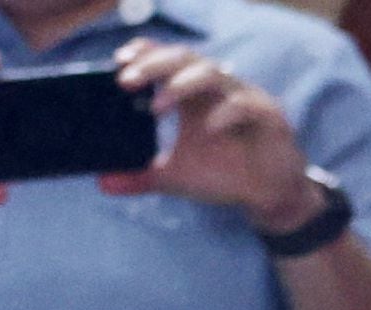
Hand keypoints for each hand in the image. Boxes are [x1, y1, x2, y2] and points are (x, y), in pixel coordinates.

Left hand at [103, 39, 313, 228]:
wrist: (269, 194)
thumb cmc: (225, 173)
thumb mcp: (176, 177)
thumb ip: (141, 176)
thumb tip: (102, 183)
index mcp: (194, 95)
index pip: (168, 61)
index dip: (146, 53)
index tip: (119, 61)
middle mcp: (217, 89)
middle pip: (185, 59)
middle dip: (155, 65)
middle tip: (127, 80)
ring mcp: (243, 98)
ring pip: (213, 74)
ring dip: (182, 84)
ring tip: (158, 105)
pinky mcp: (267, 117)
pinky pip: (245, 106)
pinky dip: (225, 113)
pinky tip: (208, 128)